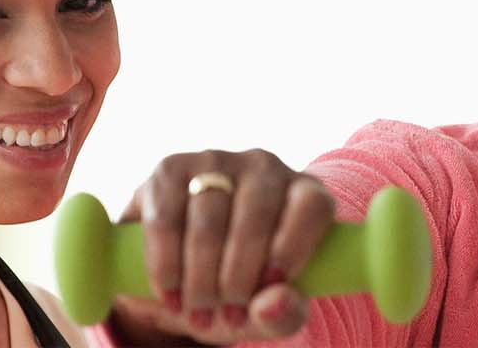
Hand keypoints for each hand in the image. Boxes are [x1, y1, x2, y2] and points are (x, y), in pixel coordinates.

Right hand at [106, 149, 336, 343]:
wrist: (182, 269)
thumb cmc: (242, 289)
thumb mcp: (268, 311)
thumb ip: (282, 315)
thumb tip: (271, 306)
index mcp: (305, 193)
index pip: (312, 206)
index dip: (294, 246)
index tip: (272, 286)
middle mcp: (265, 167)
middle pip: (255, 218)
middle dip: (237, 278)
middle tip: (227, 316)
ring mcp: (217, 161)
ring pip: (208, 220)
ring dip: (201, 277)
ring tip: (198, 312)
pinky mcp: (171, 167)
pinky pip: (166, 219)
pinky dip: (166, 263)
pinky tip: (170, 291)